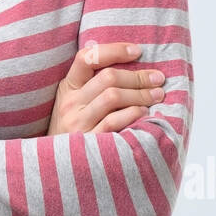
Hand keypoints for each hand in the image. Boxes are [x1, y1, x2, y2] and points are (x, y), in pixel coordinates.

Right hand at [47, 42, 165, 135]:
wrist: (57, 165)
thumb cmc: (72, 129)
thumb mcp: (72, 102)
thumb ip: (89, 81)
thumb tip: (112, 51)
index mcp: (68, 87)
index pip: (87, 58)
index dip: (114, 50)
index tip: (137, 51)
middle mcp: (70, 103)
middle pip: (108, 77)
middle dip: (138, 76)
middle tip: (158, 79)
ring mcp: (78, 123)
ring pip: (113, 97)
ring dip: (140, 94)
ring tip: (157, 95)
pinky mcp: (88, 141)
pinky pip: (113, 122)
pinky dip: (133, 114)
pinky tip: (145, 113)